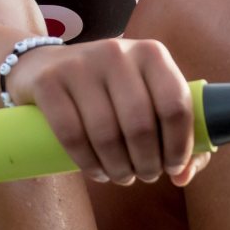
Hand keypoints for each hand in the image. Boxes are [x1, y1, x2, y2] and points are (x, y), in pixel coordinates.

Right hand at [5, 38, 207, 187]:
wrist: (47, 65)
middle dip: (147, 164)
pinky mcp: (48, 81)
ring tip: (122, 176)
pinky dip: (88, 163)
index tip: (173, 167)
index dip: (179, 145)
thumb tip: (182, 176)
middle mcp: (116, 52)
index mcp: (151, 54)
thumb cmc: (110, 91)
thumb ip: (174, 135)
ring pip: (106, 134)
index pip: (175, 104)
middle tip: (145, 176)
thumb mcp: (146, 98)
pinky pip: (71, 134)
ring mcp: (79, 64)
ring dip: (119, 169)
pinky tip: (96, 172)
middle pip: (141, 125)